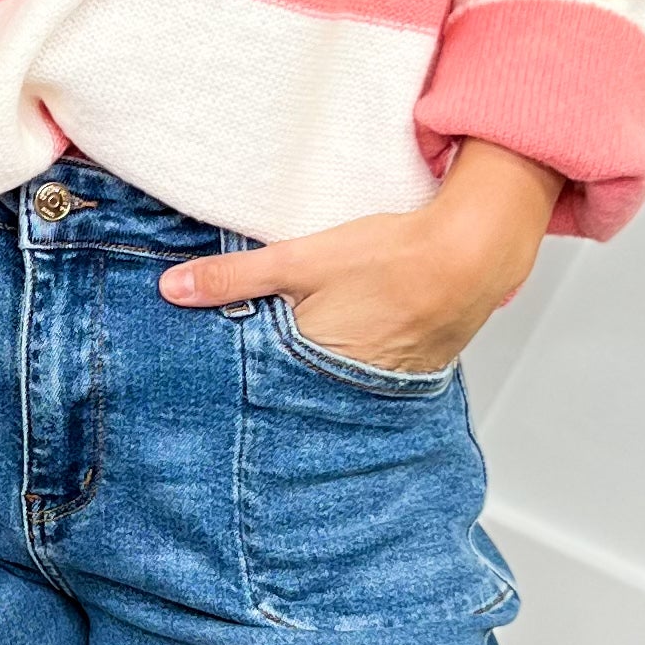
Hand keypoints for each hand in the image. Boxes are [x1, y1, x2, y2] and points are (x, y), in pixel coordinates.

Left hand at [156, 140, 563, 373]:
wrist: (472, 255)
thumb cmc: (391, 258)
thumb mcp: (301, 261)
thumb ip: (235, 277)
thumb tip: (172, 288)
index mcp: (308, 367)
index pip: (255, 383)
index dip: (235, 375)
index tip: (211, 372)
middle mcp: (341, 389)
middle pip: (290, 388)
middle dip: (269, 380)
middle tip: (250, 365)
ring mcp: (377, 387)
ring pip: (326, 384)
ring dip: (310, 374)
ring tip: (299, 354)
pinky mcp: (405, 374)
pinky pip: (362, 378)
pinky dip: (347, 366)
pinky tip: (346, 344)